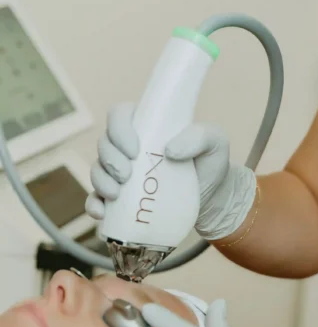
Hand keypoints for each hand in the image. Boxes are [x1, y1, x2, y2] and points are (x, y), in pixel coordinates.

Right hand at [85, 102, 256, 240]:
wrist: (213, 197)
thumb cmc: (211, 162)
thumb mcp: (215, 142)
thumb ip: (199, 136)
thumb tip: (170, 150)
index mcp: (148, 125)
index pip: (119, 114)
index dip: (119, 129)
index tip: (134, 149)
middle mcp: (129, 145)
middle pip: (104, 143)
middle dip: (110, 159)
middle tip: (127, 175)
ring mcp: (122, 171)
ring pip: (97, 169)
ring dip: (101, 180)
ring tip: (116, 194)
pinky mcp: (121, 197)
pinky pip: (95, 198)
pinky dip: (93, 204)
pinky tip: (101, 212)